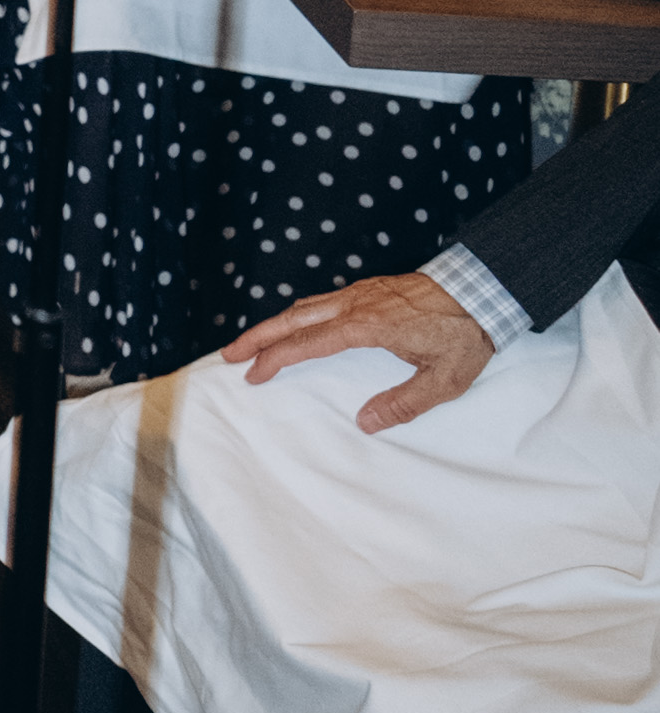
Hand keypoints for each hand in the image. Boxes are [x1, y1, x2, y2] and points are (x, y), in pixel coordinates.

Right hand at [225, 269, 493, 429]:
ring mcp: (360, 293)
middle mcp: (355, 305)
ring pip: (305, 306)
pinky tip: (297, 321)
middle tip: (229, 354)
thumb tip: (365, 423)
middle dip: (258, 337)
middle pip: (293, 318)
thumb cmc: (464, 336)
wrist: (483, 290)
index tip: (254, 375)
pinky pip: (322, 299)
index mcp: (366, 327)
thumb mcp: (442, 381)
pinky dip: (298, 313)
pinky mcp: (370, 289)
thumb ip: (403, 404)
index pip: (308, 343)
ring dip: (274, 323)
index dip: (276, 359)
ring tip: (254, 341)